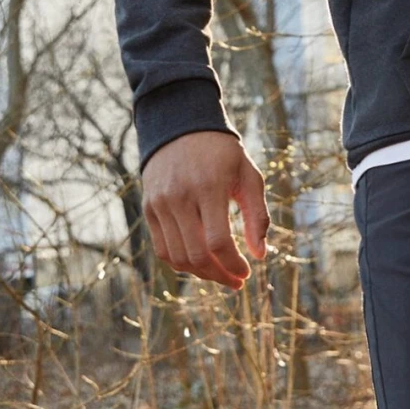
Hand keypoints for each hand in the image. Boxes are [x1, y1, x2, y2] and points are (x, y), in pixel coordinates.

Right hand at [141, 129, 268, 288]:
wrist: (180, 127)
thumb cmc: (222, 154)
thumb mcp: (248, 176)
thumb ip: (257, 215)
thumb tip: (260, 255)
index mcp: (208, 187)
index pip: (218, 241)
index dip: (233, 264)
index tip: (247, 273)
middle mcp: (179, 197)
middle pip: (196, 255)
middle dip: (220, 275)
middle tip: (237, 281)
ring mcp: (160, 204)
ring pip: (177, 257)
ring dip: (201, 273)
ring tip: (221, 274)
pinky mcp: (148, 209)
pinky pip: (162, 249)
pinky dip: (181, 263)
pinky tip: (200, 264)